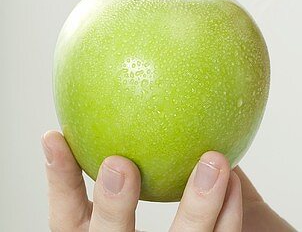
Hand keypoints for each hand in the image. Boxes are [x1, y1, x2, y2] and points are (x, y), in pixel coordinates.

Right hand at [43, 130, 295, 230]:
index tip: (54, 133)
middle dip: (111, 205)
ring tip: (214, 161)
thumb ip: (150, 163)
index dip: (58, 179)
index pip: (68, 217)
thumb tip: (155, 94)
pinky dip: (229, 212)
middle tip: (119, 162)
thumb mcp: (147, 201)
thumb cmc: (189, 223)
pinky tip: (236, 180)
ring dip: (198, 205)